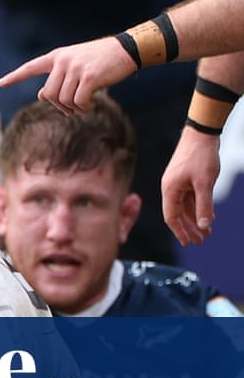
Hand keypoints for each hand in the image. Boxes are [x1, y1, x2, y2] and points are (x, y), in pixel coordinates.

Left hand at [0, 36, 136, 113]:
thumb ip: (58, 78)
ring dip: (73, 109)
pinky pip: (78, 101)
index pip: (31, 67)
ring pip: (63, 100)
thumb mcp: (75, 66)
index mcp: (57, 56)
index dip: (16, 76)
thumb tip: (40, 95)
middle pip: (49, 94)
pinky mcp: (90, 76)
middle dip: (59, 106)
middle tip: (71, 109)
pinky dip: (84, 108)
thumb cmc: (100, 60)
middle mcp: (63, 61)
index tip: (2, 83)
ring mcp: (76, 68)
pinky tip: (90, 104)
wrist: (126, 49)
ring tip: (84, 106)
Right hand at [161, 127, 219, 245]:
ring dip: (195, 219)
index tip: (188, 244)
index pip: (171, 216)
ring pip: (185, 206)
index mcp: (170, 189)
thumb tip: (204, 225)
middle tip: (200, 242)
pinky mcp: (186, 179)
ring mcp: (178, 183)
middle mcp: (171, 188)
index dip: (180, 231)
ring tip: (206, 232)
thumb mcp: (205, 183)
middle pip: (178, 213)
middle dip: (189, 228)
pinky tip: (208, 216)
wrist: (201, 133)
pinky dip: (198, 208)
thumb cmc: (201, 156)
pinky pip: (191, 198)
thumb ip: (204, 205)